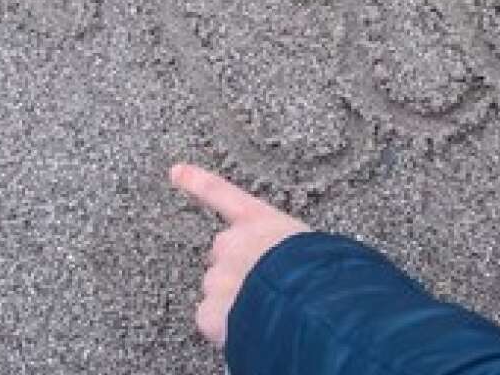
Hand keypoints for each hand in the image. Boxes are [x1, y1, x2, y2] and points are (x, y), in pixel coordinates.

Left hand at [169, 163, 310, 346]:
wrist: (309, 304)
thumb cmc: (324, 274)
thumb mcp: (313, 247)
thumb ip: (288, 249)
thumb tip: (292, 265)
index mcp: (260, 222)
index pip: (223, 195)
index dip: (197, 182)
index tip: (175, 170)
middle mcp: (232, 244)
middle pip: (223, 255)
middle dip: (236, 269)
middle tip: (264, 286)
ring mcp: (218, 278)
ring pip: (219, 292)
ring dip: (235, 301)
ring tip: (267, 313)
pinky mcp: (210, 312)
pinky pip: (214, 322)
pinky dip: (227, 329)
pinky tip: (251, 330)